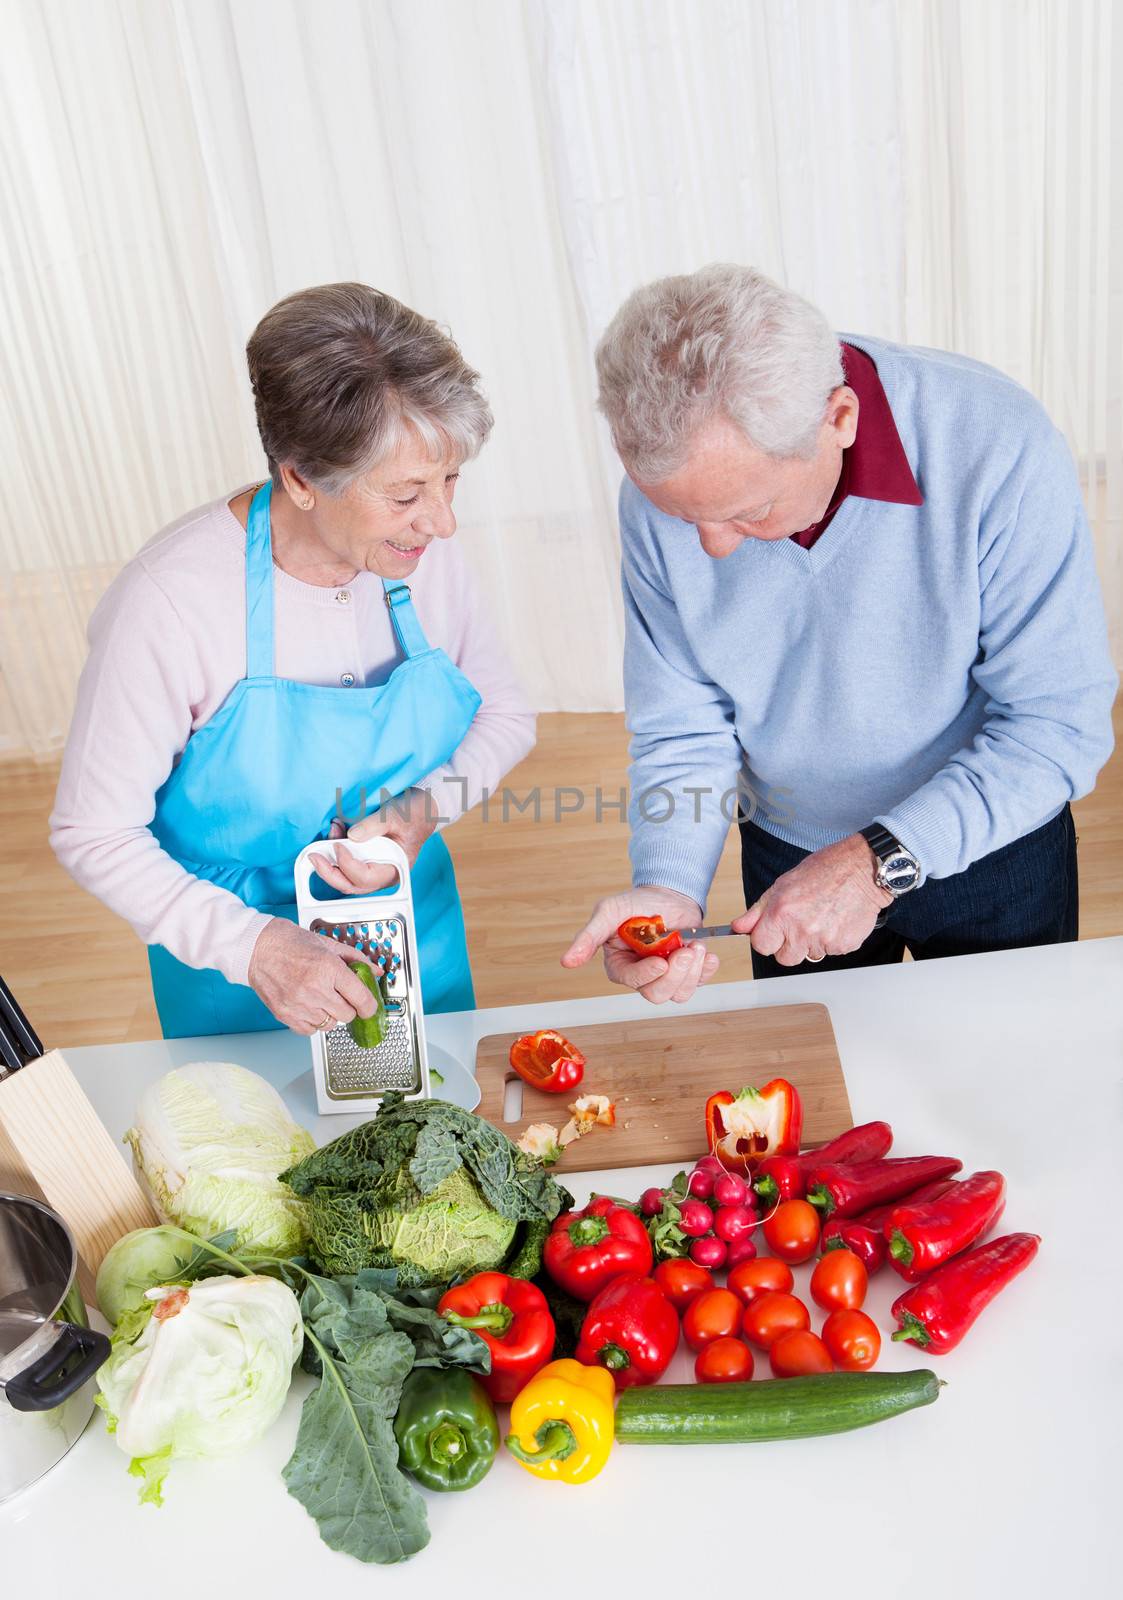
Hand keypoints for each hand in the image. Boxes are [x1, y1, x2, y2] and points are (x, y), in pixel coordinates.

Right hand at [248, 918, 380, 1034]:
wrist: (257, 948)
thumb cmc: (290, 943)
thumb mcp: (328, 944)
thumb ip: (356, 959)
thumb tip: (375, 971)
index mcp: (328, 968)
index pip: (361, 999)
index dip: (369, 1006)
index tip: (369, 1007)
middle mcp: (315, 989)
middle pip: (348, 1015)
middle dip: (349, 1006)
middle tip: (341, 995)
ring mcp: (299, 1004)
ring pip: (330, 1025)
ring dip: (330, 1014)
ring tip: (321, 997)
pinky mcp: (285, 1015)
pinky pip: (310, 1031)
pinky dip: (313, 1022)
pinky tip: (309, 1006)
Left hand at [309, 788, 436, 893]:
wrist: (423, 808)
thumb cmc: (415, 814)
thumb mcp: (395, 816)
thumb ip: (373, 826)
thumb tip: (351, 836)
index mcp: (395, 869)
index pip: (364, 877)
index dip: (346, 864)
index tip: (338, 845)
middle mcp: (383, 874)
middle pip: (351, 884)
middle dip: (329, 872)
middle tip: (314, 856)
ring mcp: (375, 869)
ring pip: (346, 877)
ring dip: (331, 862)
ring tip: (328, 836)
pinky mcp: (368, 860)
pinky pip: (347, 865)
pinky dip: (336, 854)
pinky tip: (335, 834)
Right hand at [562, 885, 719, 1003]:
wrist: (666, 894)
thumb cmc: (634, 903)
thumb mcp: (608, 912)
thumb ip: (588, 937)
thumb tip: (566, 962)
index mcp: (620, 966)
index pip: (631, 981)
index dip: (646, 975)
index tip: (661, 961)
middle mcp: (642, 976)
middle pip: (657, 994)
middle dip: (675, 975)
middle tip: (686, 951)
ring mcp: (666, 975)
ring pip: (679, 993)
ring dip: (693, 972)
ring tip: (696, 946)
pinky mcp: (687, 972)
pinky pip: (699, 983)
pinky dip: (706, 970)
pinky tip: (706, 954)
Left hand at [732, 834, 892, 965]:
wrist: (863, 869)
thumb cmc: (825, 870)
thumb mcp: (784, 884)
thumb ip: (759, 910)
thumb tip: (738, 927)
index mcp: (782, 913)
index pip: (761, 946)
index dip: (766, 938)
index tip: (774, 930)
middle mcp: (801, 930)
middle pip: (784, 958)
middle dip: (789, 945)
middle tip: (801, 922)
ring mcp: (824, 941)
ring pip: (809, 955)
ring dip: (812, 942)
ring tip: (822, 916)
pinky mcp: (844, 945)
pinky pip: (831, 952)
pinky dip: (833, 940)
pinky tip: (837, 918)